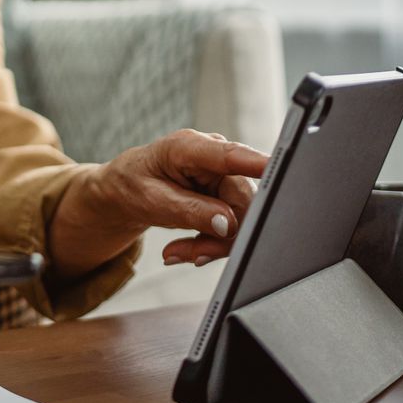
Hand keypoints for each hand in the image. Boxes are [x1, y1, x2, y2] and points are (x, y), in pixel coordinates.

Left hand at [49, 130, 268, 276]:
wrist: (126, 191)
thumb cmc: (133, 184)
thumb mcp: (151, 200)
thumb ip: (189, 210)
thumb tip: (227, 224)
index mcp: (190, 147)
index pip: (232, 155)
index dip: (257, 164)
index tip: (276, 171)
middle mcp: (215, 158)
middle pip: (243, 203)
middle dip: (220, 236)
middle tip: (192, 255)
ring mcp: (224, 177)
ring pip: (241, 220)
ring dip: (212, 244)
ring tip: (179, 252)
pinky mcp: (227, 195)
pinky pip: (234, 227)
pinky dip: (212, 243)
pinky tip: (186, 249)